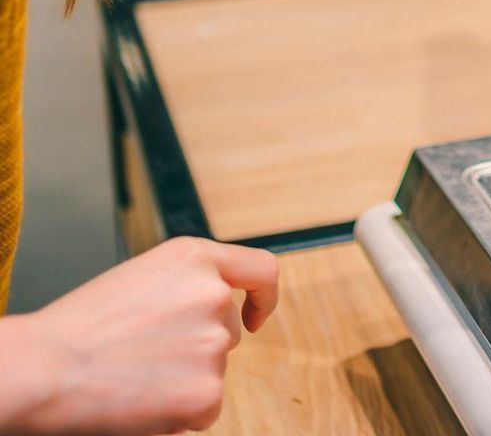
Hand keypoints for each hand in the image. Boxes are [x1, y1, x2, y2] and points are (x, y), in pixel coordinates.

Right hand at [0, 237, 278, 434]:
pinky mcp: (206, 392)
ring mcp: (214, 343)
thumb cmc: (80, 327)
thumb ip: (188, 283)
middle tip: (146, 356)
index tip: (254, 316)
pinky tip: (143, 402)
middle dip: (197, 344)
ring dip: (184, 376)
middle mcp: (214, 294)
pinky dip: (179, 414)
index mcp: (196, 258)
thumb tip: (218, 306)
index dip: (263, 298)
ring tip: (135, 375)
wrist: (45, 370)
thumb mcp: (143, 277)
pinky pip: (205, 409)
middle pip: (228, 329)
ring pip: (212, 368)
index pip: (261, 271)